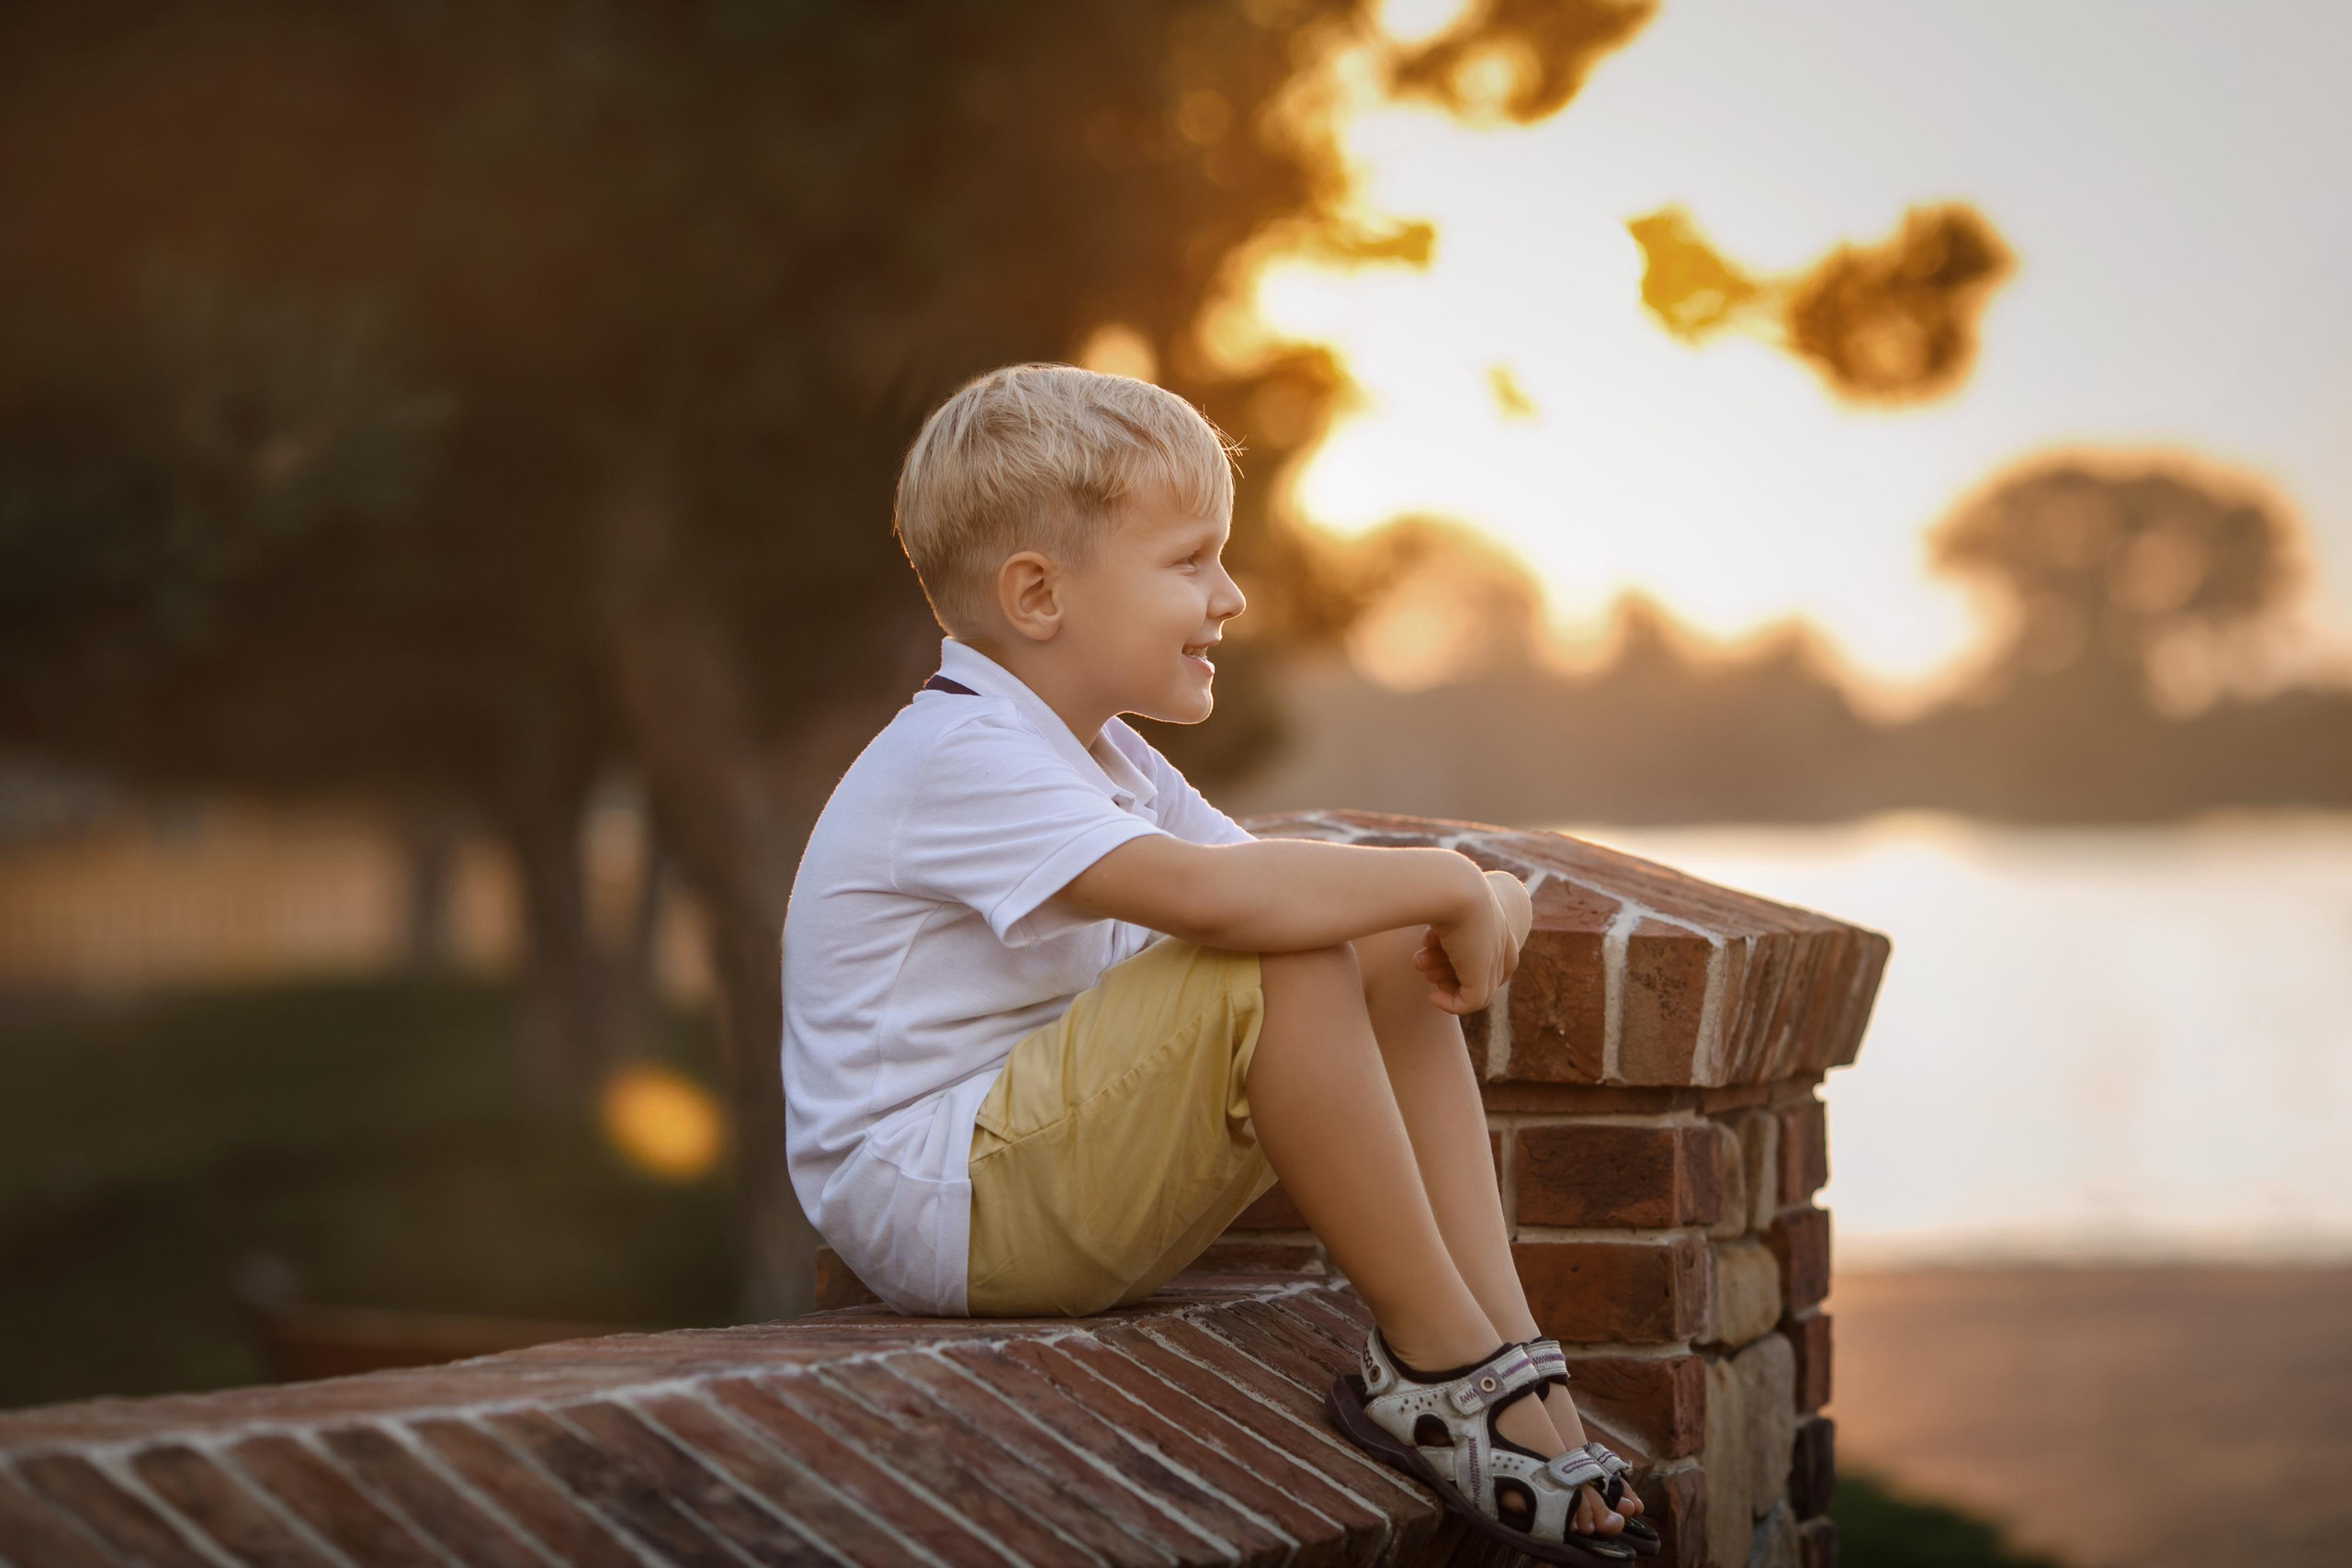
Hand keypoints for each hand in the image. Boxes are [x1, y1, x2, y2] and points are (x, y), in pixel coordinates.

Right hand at [1412, 867, 1529, 1013]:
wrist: (1454, 888)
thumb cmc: (1444, 890)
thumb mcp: (1447, 909)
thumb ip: (1448, 930)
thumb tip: (1436, 942)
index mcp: (1502, 930)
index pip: (1483, 960)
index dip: (1452, 958)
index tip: (1429, 945)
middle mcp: (1504, 949)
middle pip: (1475, 974)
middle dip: (1444, 969)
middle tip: (1422, 958)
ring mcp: (1494, 965)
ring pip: (1470, 989)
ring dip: (1440, 980)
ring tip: (1421, 963)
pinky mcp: (1482, 981)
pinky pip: (1467, 1005)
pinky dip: (1449, 1005)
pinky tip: (1433, 995)